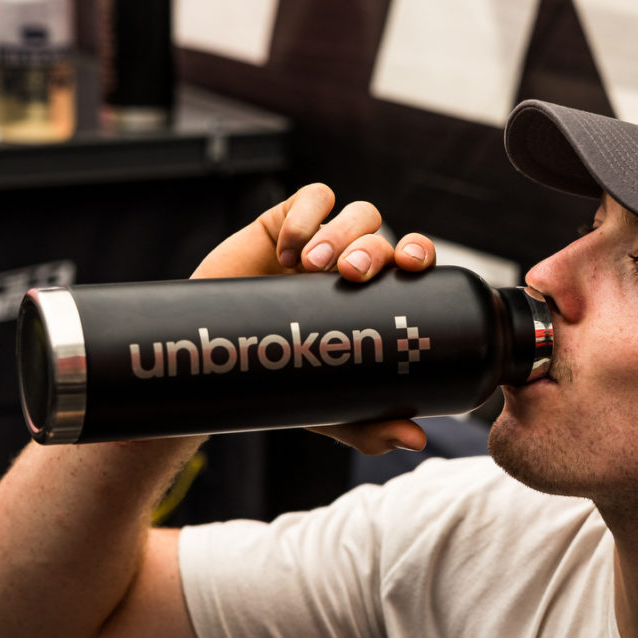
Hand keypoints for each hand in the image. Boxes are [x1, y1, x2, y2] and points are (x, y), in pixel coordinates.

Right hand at [192, 184, 436, 454]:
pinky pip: (312, 197)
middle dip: (376, 247)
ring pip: (356, 212)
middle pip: (384, 234)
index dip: (420, 255)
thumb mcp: (331, 407)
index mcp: (377, 296)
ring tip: (312, 266)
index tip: (413, 268)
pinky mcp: (285, 222)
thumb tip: (416, 440)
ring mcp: (321, 240)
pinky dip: (307, 215)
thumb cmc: (284, 377)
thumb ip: (372, 425)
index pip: (412, 264)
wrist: (217, 364)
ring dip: (342, 232)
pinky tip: (289, 250)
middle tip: (353, 274)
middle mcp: (353, 263)